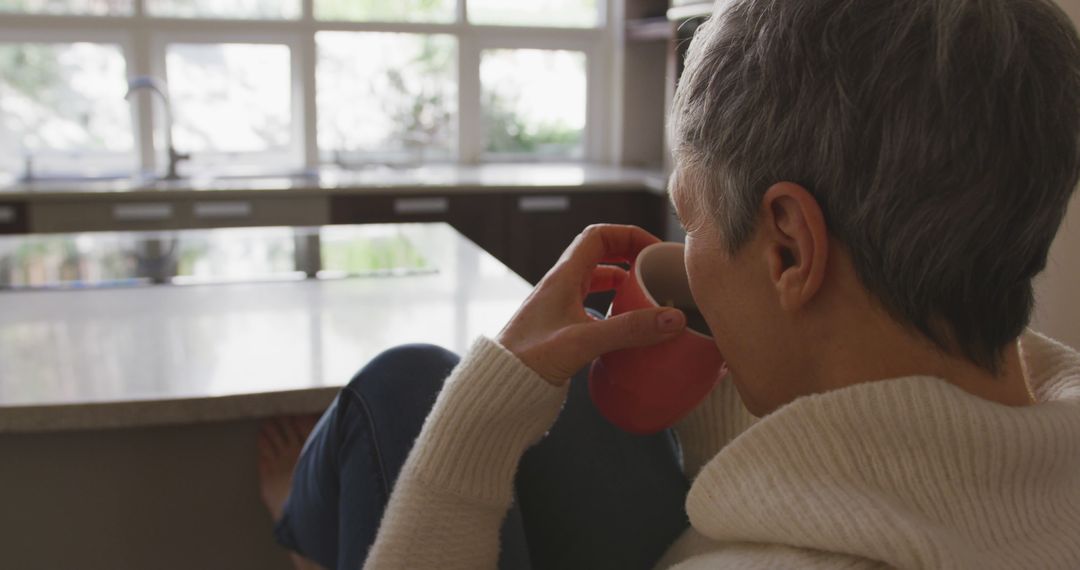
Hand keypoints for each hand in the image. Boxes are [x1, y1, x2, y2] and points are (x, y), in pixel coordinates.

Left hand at [497, 224, 687, 384]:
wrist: (499, 386)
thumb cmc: (529, 359)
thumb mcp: (583, 341)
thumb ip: (628, 330)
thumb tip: (672, 318)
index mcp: (563, 277)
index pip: (598, 236)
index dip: (628, 234)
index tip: (654, 249)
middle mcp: (561, 286)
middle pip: (601, 254)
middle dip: (631, 255)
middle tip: (656, 268)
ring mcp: (561, 305)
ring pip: (597, 280)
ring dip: (623, 281)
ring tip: (647, 294)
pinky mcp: (562, 326)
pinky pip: (593, 304)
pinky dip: (614, 306)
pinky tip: (627, 324)